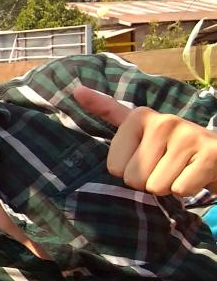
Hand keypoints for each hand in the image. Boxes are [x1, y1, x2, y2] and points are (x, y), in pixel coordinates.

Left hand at [75, 85, 216, 196]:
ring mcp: (190, 136)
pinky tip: (196, 174)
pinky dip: (188, 190)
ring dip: (169, 186)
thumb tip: (76, 90)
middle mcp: (165, 121)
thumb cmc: (170, 146)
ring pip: (156, 187)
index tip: (147, 157)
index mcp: (139, 116)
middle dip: (149, 180)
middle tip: (167, 166)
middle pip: (134, 178)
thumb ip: (108, 111)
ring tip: (181, 169)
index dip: (129, 171)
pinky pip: (180, 190)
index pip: (113, 167)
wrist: (215, 153)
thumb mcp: (139, 127)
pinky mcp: (211, 155)